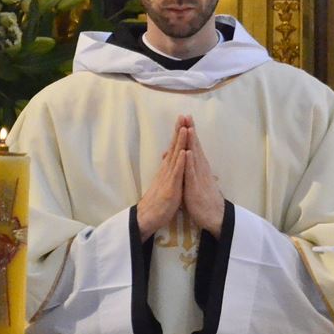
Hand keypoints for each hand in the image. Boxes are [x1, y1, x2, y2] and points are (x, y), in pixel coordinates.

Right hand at [135, 119, 186, 240]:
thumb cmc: (159, 200)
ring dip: (180, 142)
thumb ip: (168, 168)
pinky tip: (184, 152)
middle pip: (174, 147)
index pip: (175, 147)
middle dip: (179, 131)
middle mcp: (167, 170)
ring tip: (185, 128)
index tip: (184, 119)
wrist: (149, 218)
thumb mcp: (165, 181)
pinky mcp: (171, 187)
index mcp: (168, 168)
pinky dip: (180, 162)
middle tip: (183, 115)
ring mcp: (169, 177)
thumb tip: (168, 156)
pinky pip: (176, 173)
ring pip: (175, 156)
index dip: (179, 133)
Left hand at [181, 118, 226, 236]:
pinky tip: (188, 152)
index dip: (189, 132)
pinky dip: (190, 161)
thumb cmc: (204, 199)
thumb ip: (190, 169)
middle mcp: (201, 168)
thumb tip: (186, 158)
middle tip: (187, 115)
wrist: (215, 216)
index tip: (185, 118)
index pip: (193, 146)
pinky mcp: (196, 186)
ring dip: (191, 142)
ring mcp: (199, 176)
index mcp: (199, 167)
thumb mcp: (194, 181)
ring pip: (195, 156)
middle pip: (195, 146)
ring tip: (189, 127)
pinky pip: (192, 172)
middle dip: (190, 130)